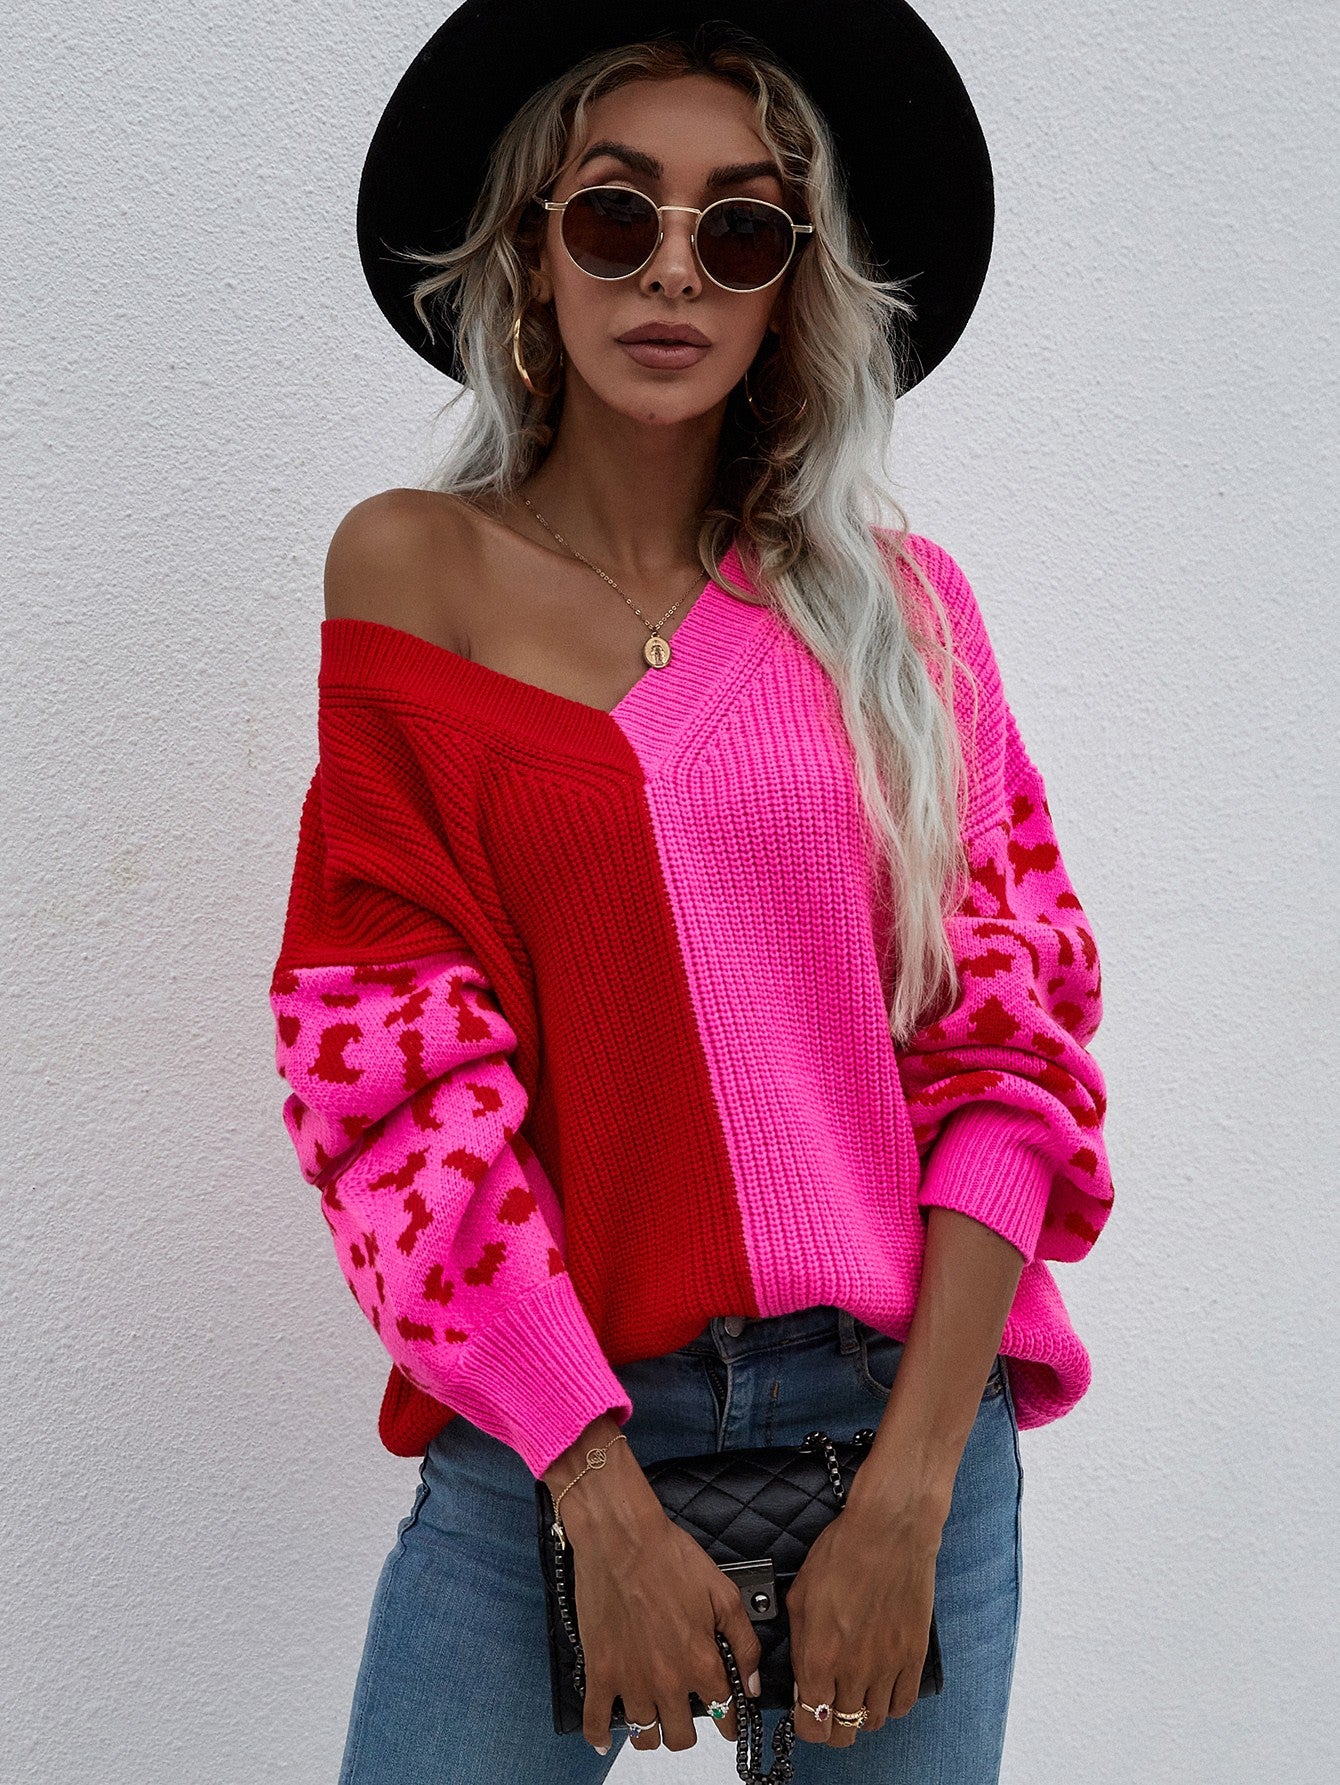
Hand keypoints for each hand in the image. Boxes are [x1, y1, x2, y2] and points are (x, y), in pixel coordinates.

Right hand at [554, 1438, 762, 1754]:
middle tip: (688, 1716)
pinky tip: (604, 1738)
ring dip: (652, 1733)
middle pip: (681, 1736)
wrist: (622, 1538)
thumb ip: (744, 1642)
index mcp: (700, 1662)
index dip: (729, 1721)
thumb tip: (751, 1682)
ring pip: (643, 1736)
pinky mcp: (599, 1671)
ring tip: (655, 1719)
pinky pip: (595, 1720)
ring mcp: (630, 1680)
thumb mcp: (723, 1593)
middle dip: (690, 1729)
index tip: (727, 1720)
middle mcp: (666, 1680)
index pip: (723, 1714)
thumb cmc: (669, 1557)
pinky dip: (599, 1735)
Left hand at [784, 1484, 945, 1745]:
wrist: (889, 1531)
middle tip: (827, 1706)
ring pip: (873, 1722)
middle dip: (830, 1726)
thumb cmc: (841, 1553)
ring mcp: (887, 1666)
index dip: (805, 1725)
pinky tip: (880, 1686)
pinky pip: (903, 1704)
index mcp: (820, 1657)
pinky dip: (890, 1703)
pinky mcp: (913, 1656)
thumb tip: (802, 1679)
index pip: (811, 1725)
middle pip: (843, 1732)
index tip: (804, 1712)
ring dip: (860, 1714)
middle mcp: (855, 1670)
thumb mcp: (800, 1597)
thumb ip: (799, 1646)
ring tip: (853, 1693)